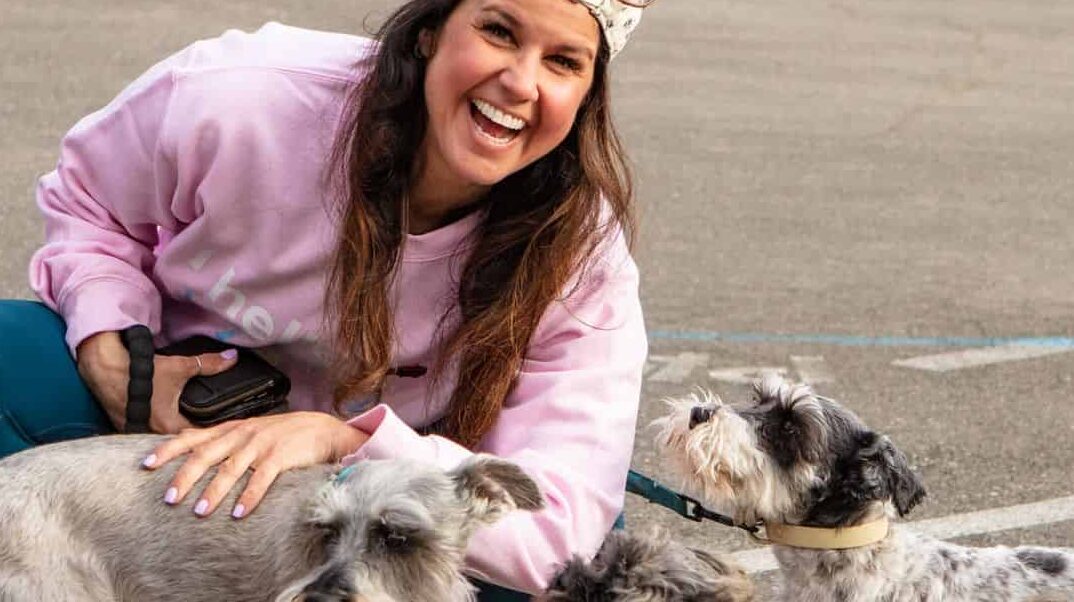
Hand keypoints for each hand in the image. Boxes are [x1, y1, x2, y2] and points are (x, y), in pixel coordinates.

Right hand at [76, 331, 238, 433]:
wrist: (103, 368)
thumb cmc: (141, 370)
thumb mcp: (179, 367)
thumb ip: (208, 364)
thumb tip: (232, 357)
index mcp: (167, 425)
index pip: (198, 439)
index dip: (214, 436)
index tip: (228, 433)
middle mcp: (151, 435)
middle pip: (181, 445)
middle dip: (197, 442)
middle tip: (216, 439)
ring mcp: (136, 434)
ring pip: (163, 443)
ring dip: (178, 441)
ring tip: (196, 440)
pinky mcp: (126, 428)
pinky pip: (148, 436)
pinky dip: (160, 435)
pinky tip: (169, 430)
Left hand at [142, 412, 369, 518]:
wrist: (323, 429)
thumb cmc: (285, 433)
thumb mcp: (250, 430)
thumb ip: (223, 438)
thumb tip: (188, 443)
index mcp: (233, 429)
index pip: (194, 437)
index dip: (169, 449)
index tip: (147, 464)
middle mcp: (243, 434)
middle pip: (207, 455)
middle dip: (186, 477)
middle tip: (169, 498)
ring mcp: (262, 444)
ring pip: (231, 469)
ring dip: (214, 492)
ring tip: (199, 511)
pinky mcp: (281, 455)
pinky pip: (262, 478)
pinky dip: (250, 496)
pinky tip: (239, 513)